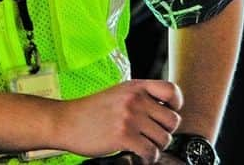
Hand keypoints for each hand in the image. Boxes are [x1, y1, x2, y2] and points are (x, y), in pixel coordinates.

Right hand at [51, 78, 182, 163]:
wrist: (67, 121)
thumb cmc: (93, 110)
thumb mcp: (119, 93)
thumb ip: (140, 96)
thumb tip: (165, 110)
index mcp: (136, 86)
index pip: (172, 90)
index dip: (176, 105)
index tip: (167, 114)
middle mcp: (135, 99)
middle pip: (173, 121)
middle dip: (165, 132)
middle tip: (152, 136)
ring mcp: (130, 117)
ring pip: (164, 139)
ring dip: (156, 147)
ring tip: (143, 146)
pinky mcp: (124, 136)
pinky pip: (151, 153)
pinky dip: (148, 159)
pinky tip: (138, 156)